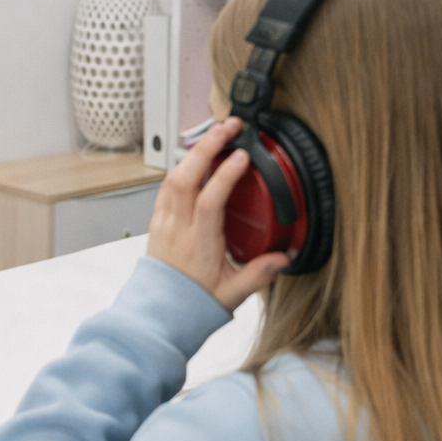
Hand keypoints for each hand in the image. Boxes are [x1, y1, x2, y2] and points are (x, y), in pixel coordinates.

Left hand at [148, 116, 288, 310]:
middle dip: (206, 147)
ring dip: (192, 153)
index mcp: (198, 243)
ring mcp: (163, 223)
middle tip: (228, 127)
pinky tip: (194, 160)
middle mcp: (177, 228)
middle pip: (185, 177)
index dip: (225, 176)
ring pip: (172, 178)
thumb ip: (259, 274)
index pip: (210, 201)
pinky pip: (165, 188)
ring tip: (214, 136)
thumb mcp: (232, 293)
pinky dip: (180, 169)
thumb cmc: (192, 303)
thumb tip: (284, 257)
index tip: (243, 156)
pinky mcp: (157, 222)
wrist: (159, 313)